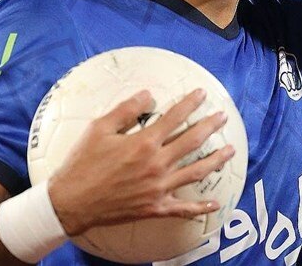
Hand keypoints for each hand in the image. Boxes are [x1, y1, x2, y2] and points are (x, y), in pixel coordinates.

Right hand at [47, 89, 234, 236]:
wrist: (71, 202)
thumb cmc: (82, 163)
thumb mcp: (99, 128)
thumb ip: (127, 110)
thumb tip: (149, 94)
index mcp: (144, 143)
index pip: (175, 118)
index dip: (190, 104)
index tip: (202, 94)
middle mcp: (156, 165)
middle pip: (192, 141)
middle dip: (210, 126)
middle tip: (222, 117)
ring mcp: (159, 188)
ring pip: (195, 172)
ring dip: (215, 160)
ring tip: (230, 151)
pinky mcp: (155, 208)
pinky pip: (183, 208)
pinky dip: (200, 207)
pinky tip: (215, 204)